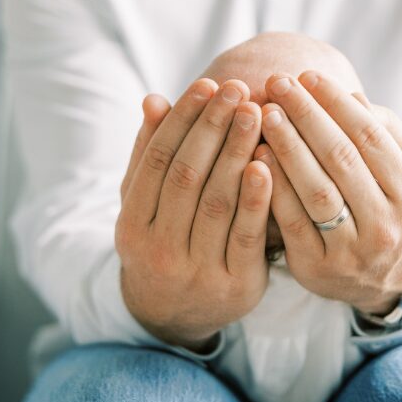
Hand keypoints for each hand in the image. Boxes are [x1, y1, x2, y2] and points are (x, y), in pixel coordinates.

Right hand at [115, 79, 272, 349]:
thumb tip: (153, 98)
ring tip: (257, 114)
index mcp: (132, 224)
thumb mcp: (146, 205)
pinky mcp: (234, 284)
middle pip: (187, 177)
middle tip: (238, 89)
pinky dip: (257, 198)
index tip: (208, 84)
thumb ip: (150, 155)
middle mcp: (159, 248)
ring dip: (237, 153)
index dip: (183, 120)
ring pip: (216, 202)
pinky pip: (246, 235)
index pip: (157, 161)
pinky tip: (269, 162)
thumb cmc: (165, 241)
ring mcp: (196, 269)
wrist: (176, 317)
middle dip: (213, 129)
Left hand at [253, 73, 401, 315]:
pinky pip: (292, 222)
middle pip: (342, 158)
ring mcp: (353, 249)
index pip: (372, 136)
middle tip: (279, 84)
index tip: (308, 76)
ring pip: (316, 190)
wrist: (392, 280)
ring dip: (288, 147)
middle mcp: (388, 223)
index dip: (337, 103)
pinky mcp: (319, 267)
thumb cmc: (395, 209)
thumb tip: (352, 95)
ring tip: (265, 115)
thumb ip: (387, 134)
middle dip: (307, 115)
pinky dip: (274, 187)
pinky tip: (256, 158)